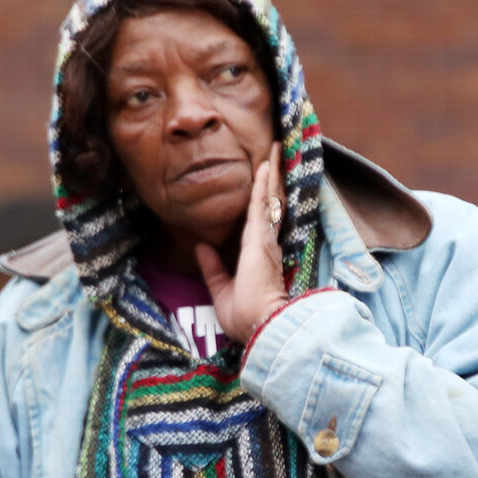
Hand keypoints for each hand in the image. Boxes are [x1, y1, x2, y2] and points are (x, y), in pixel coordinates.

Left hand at [198, 141, 290, 343]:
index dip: (265, 201)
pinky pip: (262, 203)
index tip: (267, 183)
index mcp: (259, 257)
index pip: (262, 222)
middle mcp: (266, 244)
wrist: (260, 327)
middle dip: (273, 179)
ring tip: (276, 150)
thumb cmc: (246, 318)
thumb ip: (213, 268)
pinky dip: (264, 182)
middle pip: (270, 204)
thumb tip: (201, 247)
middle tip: (276, 155)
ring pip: (269, 198)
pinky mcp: (261, 238)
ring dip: (271, 173)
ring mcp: (265, 239)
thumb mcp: (220, 291)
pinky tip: (265, 163)